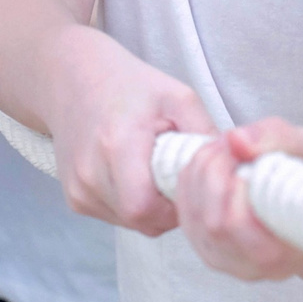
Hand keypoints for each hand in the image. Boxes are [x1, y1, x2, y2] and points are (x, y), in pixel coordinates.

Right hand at [44, 40, 213, 236]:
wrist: (72, 78)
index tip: (185, 182)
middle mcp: (89, 173)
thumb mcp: (177, 97)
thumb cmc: (129, 85)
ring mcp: (78, 190)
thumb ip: (204, 134)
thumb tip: (229, 170)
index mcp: (115, 145)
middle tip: (174, 173)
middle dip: (166, 208)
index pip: (145, 209)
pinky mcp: (75, 199)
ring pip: (130, 223)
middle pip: (141, 221)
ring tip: (151, 167)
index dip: (174, 206)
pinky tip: (133, 173)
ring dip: (150, 207)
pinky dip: (131, 203)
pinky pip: (115, 217)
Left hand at [175, 118, 302, 281]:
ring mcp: (223, 261)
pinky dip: (191, 180)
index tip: (248, 154)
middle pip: (212, 222)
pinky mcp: (204, 248)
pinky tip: (212, 162)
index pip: (237, 225)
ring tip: (224, 148)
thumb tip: (235, 140)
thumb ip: (278, 139)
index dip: (234, 184)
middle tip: (232, 142)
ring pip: (193, 217)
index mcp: (283, 255)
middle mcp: (251, 268)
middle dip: (215, 170)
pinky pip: (183, 213)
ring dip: (201, 171)